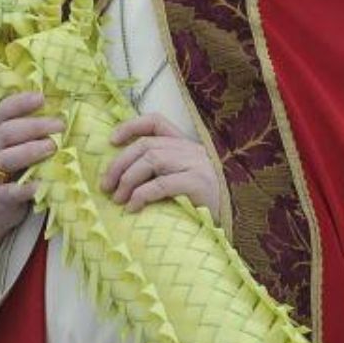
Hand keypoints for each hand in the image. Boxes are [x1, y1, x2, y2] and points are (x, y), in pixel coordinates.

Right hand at [0, 92, 64, 247]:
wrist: (3, 204)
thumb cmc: (22, 167)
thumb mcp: (27, 145)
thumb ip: (41, 130)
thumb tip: (68, 112)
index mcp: (0, 131)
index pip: (5, 110)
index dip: (21, 103)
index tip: (41, 98)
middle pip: (6, 132)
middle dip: (33, 126)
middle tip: (60, 125)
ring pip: (4, 158)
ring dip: (28, 151)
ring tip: (52, 148)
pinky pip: (8, 191)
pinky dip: (24, 188)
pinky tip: (41, 185)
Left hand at [100, 113, 222, 220]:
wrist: (237, 220)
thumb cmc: (203, 204)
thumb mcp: (181, 181)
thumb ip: (160, 172)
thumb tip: (120, 179)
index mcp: (186, 145)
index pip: (156, 122)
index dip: (131, 126)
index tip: (111, 141)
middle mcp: (191, 150)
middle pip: (146, 145)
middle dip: (120, 164)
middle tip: (105, 186)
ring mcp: (196, 165)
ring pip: (152, 160)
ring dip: (128, 179)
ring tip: (117, 199)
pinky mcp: (199, 184)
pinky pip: (162, 184)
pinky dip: (142, 195)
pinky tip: (133, 208)